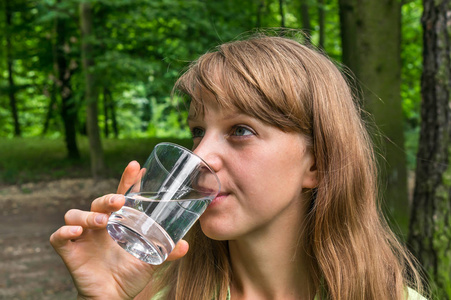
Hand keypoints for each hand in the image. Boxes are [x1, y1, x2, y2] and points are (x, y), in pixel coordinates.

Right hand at [50, 161, 188, 299]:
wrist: (113, 297)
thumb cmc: (129, 274)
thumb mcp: (150, 260)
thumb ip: (166, 252)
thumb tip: (185, 245)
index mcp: (118, 222)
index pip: (121, 196)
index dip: (127, 181)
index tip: (135, 166)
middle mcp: (99, 225)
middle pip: (97, 203)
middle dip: (106, 199)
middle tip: (118, 201)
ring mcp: (83, 237)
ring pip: (75, 215)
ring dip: (88, 215)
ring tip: (102, 223)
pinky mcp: (70, 252)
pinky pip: (58, 237)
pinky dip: (64, 232)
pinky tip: (76, 233)